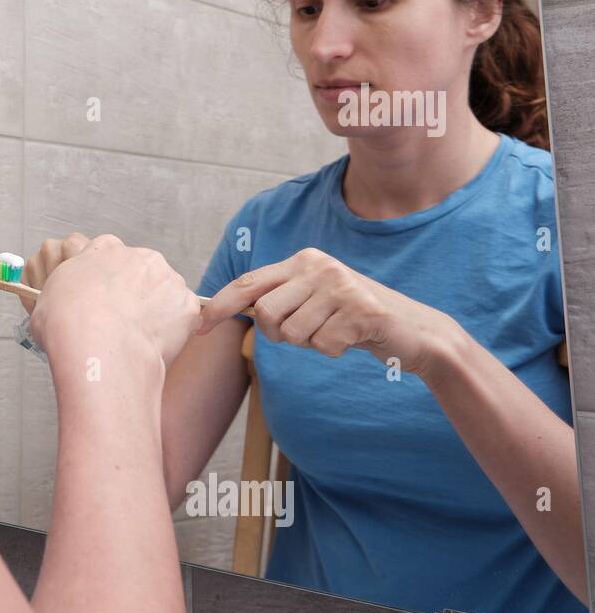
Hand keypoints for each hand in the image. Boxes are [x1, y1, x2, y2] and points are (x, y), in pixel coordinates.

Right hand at [31, 234, 200, 371]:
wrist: (98, 346)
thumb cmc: (68, 323)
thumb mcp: (49, 296)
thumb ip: (68, 289)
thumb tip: (71, 301)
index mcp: (104, 249)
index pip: (109, 257)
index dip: (105, 283)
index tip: (101, 302)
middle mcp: (139, 256)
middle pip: (141, 273)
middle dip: (134, 295)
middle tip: (120, 323)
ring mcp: (167, 279)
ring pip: (164, 294)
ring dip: (155, 311)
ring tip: (136, 339)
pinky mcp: (186, 305)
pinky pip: (183, 317)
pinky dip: (173, 332)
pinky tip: (153, 346)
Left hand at [196, 247, 456, 375]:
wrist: (413, 330)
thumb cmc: (352, 319)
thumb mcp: (311, 301)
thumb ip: (277, 300)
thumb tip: (223, 310)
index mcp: (303, 261)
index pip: (248, 282)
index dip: (219, 305)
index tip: (199, 325)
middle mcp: (319, 266)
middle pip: (267, 313)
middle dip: (279, 335)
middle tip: (307, 333)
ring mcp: (341, 286)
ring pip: (293, 333)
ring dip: (310, 344)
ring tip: (334, 332)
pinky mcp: (361, 310)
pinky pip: (323, 345)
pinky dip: (333, 351)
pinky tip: (352, 339)